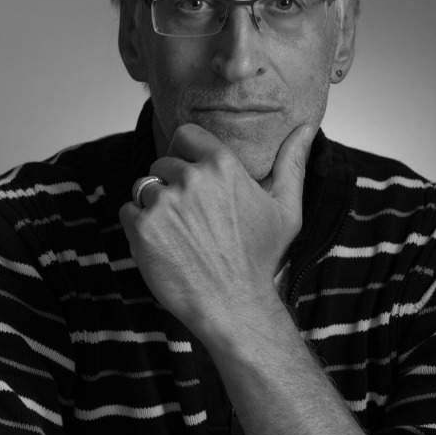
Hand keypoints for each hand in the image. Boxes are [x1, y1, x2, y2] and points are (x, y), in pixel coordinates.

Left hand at [119, 122, 315, 341]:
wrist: (233, 306)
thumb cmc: (260, 260)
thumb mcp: (286, 210)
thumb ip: (292, 164)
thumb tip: (307, 128)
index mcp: (223, 166)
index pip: (186, 135)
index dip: (185, 153)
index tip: (191, 174)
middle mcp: (191, 178)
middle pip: (163, 164)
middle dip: (171, 185)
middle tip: (190, 219)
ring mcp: (163, 203)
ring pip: (143, 187)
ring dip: (154, 206)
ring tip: (177, 233)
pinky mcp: (142, 227)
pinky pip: (128, 211)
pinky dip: (139, 227)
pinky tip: (163, 246)